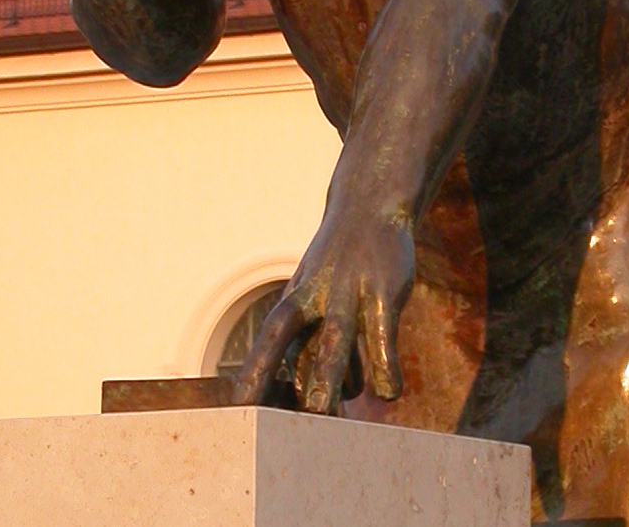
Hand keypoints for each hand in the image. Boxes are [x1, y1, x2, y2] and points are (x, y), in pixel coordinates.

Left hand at [233, 206, 413, 413]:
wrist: (369, 207)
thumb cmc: (337, 267)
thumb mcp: (315, 296)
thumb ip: (313, 346)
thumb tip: (315, 404)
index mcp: (295, 302)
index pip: (268, 341)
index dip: (255, 374)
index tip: (239, 408)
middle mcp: (317, 300)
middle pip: (296, 346)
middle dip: (282, 381)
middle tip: (279, 422)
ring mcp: (349, 296)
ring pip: (335, 344)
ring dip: (328, 380)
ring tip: (324, 413)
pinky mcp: (382, 294)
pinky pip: (382, 339)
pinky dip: (385, 369)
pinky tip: (390, 391)